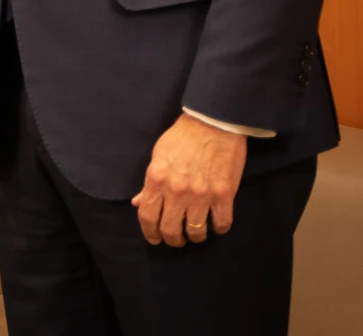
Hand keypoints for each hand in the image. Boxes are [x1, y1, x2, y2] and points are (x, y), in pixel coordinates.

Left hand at [133, 113, 245, 245]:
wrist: (212, 123)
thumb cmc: (182, 137)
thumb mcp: (158, 156)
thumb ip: (149, 183)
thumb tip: (138, 203)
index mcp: (156, 179)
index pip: (147, 216)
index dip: (149, 232)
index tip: (154, 238)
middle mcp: (177, 191)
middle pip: (170, 229)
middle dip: (172, 240)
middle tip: (176, 240)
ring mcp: (201, 194)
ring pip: (196, 231)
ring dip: (195, 237)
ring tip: (195, 235)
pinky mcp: (224, 194)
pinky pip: (222, 223)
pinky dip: (219, 229)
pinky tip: (216, 226)